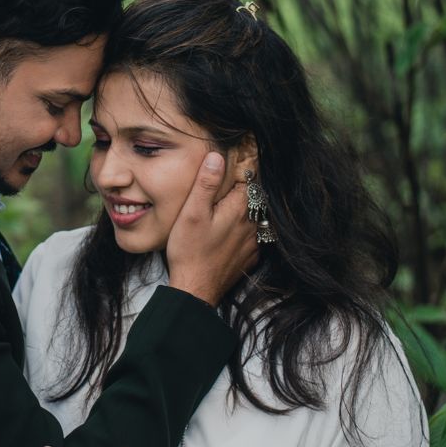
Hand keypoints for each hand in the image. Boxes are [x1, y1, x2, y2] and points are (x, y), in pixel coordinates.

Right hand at [165, 153, 258, 305]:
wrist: (196, 289)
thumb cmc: (190, 250)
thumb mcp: (192, 212)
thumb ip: (206, 184)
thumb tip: (216, 157)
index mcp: (240, 209)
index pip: (250, 178)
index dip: (242, 167)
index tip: (236, 159)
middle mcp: (252, 224)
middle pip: (254, 196)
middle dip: (244, 187)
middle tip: (229, 180)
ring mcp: (253, 242)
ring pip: (255, 216)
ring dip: (245, 208)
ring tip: (228, 204)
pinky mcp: (249, 256)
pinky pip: (253, 235)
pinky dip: (244, 228)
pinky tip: (229, 229)